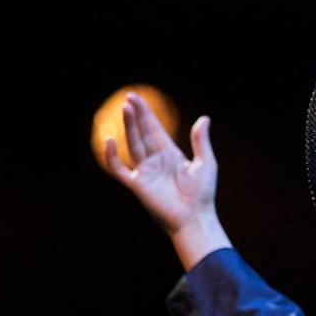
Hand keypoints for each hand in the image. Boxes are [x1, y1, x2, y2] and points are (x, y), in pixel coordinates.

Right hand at [101, 91, 230, 268]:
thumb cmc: (202, 194)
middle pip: (142, 133)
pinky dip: (112, 157)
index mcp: (170, 154)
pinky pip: (119, 170)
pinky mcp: (137, 185)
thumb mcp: (206, 163)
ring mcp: (145, 172)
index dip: (146, 114)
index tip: (136, 98)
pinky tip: (109, 141)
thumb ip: (201, 141)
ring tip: (126, 109)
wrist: (196, 218)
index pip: (154, 129)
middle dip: (136, 116)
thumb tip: (204, 118)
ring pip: (133, 145)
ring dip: (129, 128)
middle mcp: (155, 161)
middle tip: (129, 97)